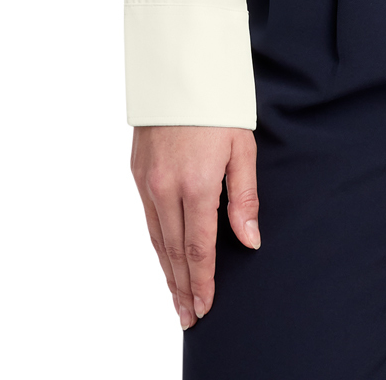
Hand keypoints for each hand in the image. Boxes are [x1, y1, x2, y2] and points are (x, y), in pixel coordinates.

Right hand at [131, 125, 259, 329]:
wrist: (179, 69)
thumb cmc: (218, 105)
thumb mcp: (242, 147)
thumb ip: (244, 197)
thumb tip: (249, 240)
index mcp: (196, 185)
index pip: (198, 248)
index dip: (202, 281)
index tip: (206, 306)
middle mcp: (165, 188)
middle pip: (173, 251)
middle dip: (182, 287)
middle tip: (189, 316)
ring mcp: (146, 181)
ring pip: (156, 239)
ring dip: (166, 272)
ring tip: (176, 298)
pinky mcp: (137, 172)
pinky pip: (147, 218)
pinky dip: (156, 244)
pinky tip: (163, 257)